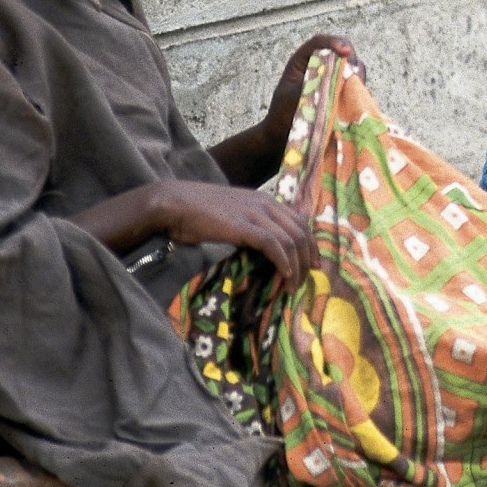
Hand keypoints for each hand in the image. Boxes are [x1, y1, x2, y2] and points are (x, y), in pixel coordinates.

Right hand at [144, 180, 318, 294]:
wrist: (174, 203)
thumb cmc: (198, 212)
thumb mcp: (233, 213)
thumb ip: (251, 223)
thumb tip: (261, 246)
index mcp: (265, 200)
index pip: (300, 221)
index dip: (310, 243)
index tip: (312, 263)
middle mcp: (265, 204)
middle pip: (301, 232)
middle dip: (307, 258)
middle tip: (305, 279)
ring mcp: (255, 213)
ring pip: (290, 240)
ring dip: (296, 266)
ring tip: (293, 286)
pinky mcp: (243, 225)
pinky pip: (272, 244)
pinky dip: (283, 261)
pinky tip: (284, 275)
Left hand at [262, 34, 361, 149]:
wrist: (281, 138)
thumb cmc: (282, 116)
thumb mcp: (294, 97)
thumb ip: (315, 84)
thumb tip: (340, 78)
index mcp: (302, 61)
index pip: (320, 42)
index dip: (335, 43)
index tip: (346, 52)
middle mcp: (319, 67)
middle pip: (342, 53)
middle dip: (351, 61)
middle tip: (355, 75)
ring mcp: (332, 81)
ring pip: (352, 70)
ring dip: (357, 77)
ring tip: (357, 89)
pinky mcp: (340, 95)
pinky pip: (355, 88)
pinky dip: (359, 92)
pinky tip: (360, 100)